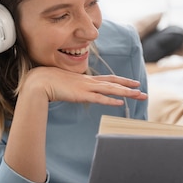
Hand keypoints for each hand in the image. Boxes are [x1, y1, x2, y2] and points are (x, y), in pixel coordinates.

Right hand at [21, 66, 146, 105]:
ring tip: (139, 95)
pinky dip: (110, 100)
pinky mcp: (82, 95)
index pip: (109, 79)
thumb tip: (77, 91)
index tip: (134, 82)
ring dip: (126, 92)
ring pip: (111, 89)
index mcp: (87, 79)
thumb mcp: (67, 84)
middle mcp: (90, 82)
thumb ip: (75, 87)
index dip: (123, 80)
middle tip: (143, 92)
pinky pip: (99, 98)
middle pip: (114, 83)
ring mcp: (86, 87)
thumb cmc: (50, 81)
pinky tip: (120, 103)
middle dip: (130, 87)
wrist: (40, 81)